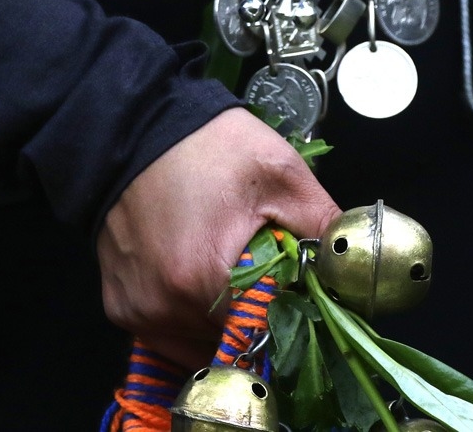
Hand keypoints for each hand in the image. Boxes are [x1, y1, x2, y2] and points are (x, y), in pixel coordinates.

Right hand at [96, 107, 340, 367]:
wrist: (138, 126)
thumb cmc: (208, 147)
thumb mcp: (281, 174)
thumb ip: (322, 225)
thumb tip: (352, 265)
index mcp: (203, 281)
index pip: (263, 335)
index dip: (290, 319)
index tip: (299, 295)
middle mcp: (162, 309)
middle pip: (231, 343)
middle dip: (257, 319)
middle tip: (268, 279)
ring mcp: (136, 311)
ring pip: (198, 345)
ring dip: (223, 322)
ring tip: (230, 274)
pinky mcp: (120, 306)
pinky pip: (166, 333)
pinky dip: (189, 318)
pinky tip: (200, 280)